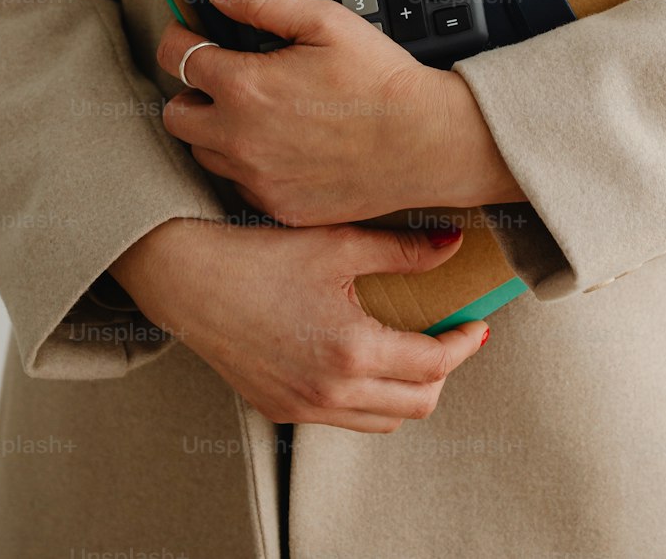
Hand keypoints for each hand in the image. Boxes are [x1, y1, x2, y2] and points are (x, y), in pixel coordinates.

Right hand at [108, 216, 488, 430]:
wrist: (189, 278)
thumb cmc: (261, 255)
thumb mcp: (338, 244)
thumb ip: (402, 251)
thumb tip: (453, 245)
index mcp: (351, 351)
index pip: (434, 365)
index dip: (464, 343)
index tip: (476, 323)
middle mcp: (330, 393)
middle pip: (417, 405)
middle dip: (443, 372)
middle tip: (447, 335)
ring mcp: (304, 408)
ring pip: (383, 421)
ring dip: (407, 390)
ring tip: (409, 347)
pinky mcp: (280, 410)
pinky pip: (344, 420)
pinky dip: (368, 398)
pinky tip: (362, 357)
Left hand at [156, 0, 525, 225]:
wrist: (425, 142)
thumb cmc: (380, 79)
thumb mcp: (324, 21)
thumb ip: (262, 2)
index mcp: (245, 87)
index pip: (177, 60)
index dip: (178, 40)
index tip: (187, 36)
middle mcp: (239, 139)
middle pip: (176, 115)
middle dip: (191, 92)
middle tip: (223, 78)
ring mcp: (257, 179)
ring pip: (204, 154)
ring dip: (216, 131)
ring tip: (255, 112)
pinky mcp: (278, 208)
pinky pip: (240, 185)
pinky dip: (248, 165)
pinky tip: (280, 146)